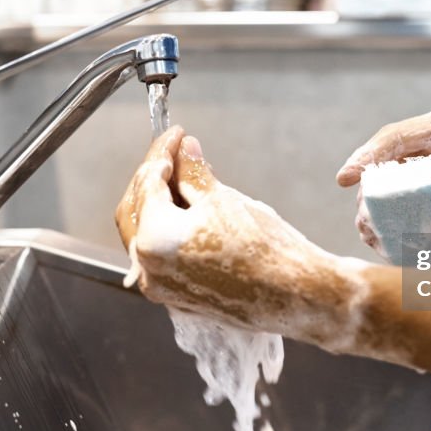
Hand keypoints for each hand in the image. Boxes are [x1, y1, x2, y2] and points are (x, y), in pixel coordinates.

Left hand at [116, 127, 366, 350]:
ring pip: (146, 232)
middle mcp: (147, 268)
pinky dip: (170, 228)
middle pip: (136, 208)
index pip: (147, 182)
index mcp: (153, 240)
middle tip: (177, 153)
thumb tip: (184, 149)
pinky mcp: (176, 295)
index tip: (177, 135)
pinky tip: (192, 209)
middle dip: (155, 177)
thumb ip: (193, 172)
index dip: (162, 152)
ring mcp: (160, 286)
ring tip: (190, 178)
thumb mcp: (222, 198)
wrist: (294, 294)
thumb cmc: (263, 249)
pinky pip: (161, 253)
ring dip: (162, 202)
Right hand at [337, 103, 430, 238]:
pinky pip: (425, 206)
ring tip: (375, 239)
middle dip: (373, 194)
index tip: (344, 178)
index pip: (395, 139)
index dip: (366, 158)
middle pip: (392, 167)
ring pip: (405, 188)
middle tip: (363, 222)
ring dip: (390, 212)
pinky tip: (406, 248)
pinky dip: (413, 225)